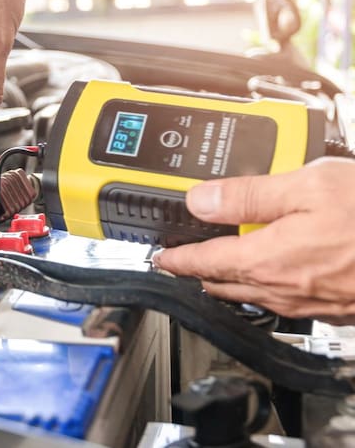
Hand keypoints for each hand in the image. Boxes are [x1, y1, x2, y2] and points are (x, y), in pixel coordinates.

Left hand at [153, 157, 354, 322]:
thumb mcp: (308, 187)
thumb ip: (249, 195)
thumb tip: (201, 199)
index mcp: (267, 260)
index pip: (203, 262)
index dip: (176, 259)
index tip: (160, 258)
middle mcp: (284, 290)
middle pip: (224, 283)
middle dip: (199, 271)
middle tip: (184, 260)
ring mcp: (311, 304)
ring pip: (254, 295)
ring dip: (232, 280)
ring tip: (222, 265)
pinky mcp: (337, 309)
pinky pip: (286, 302)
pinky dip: (269, 287)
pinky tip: (278, 272)